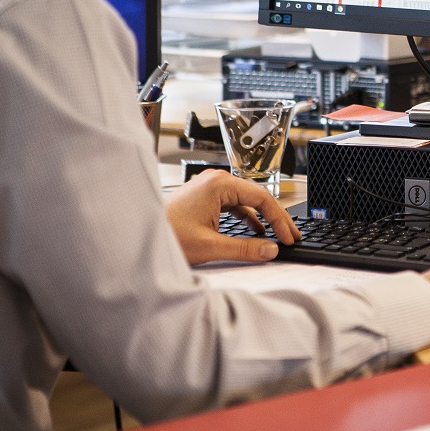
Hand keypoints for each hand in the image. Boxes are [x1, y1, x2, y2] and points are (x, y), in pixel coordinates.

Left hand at [164, 170, 299, 265]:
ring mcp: (209, 187)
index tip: (289, 237)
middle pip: (257, 197)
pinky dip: (247, 217)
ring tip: (278, 234)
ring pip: (247, 200)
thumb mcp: (211, 246)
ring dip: (263, 218)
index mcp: (219, 185)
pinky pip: (234, 204)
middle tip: (292, 236)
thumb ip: (245, 249)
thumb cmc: (166, 235)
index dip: (280, 220)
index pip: (262, 198)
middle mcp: (216, 181)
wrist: (137, 234)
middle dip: (276, 218)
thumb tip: (271, 250)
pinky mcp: (204, 197)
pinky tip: (255, 230)